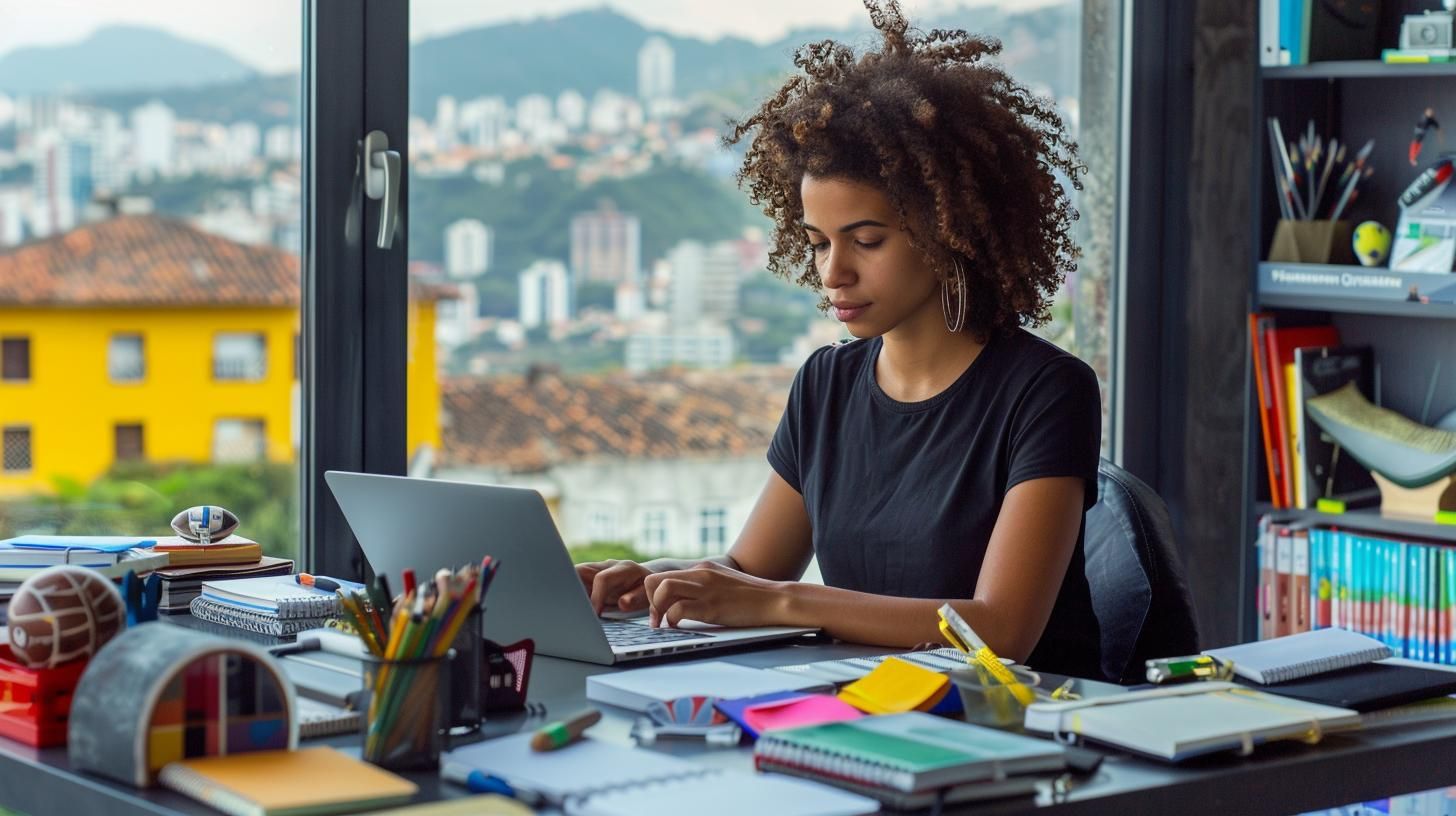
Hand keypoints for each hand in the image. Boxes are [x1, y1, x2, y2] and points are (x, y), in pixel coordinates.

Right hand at [576, 560, 654, 614]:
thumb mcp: (648, 595)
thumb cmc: (648, 590)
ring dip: (569, 591)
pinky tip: (570, 607)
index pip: (602, 579)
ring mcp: (597, 570)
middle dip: (571, 588)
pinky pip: (574, 582)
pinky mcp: (589, 578)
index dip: (595, 597)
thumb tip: (622, 603)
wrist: (647, 580)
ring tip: (567, 609)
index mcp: (624, 568)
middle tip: (571, 609)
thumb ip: (635, 598)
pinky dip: (571, 594)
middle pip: (580, 570)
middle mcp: (607, 566)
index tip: (593, 613)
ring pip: (574, 575)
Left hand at [644, 561, 789, 628]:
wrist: (775, 599)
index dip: (652, 595)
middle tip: (657, 620)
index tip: (658, 612)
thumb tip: (685, 600)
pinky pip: (678, 608)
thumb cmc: (752, 598)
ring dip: (656, 609)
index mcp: (701, 569)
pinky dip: (672, 619)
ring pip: (662, 589)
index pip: (662, 575)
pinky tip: (678, 627)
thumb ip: (704, 587)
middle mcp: (699, 574)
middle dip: (649, 602)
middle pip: (655, 580)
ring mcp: (705, 588)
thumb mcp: (723, 584)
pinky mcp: (711, 606)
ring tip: (664, 624)